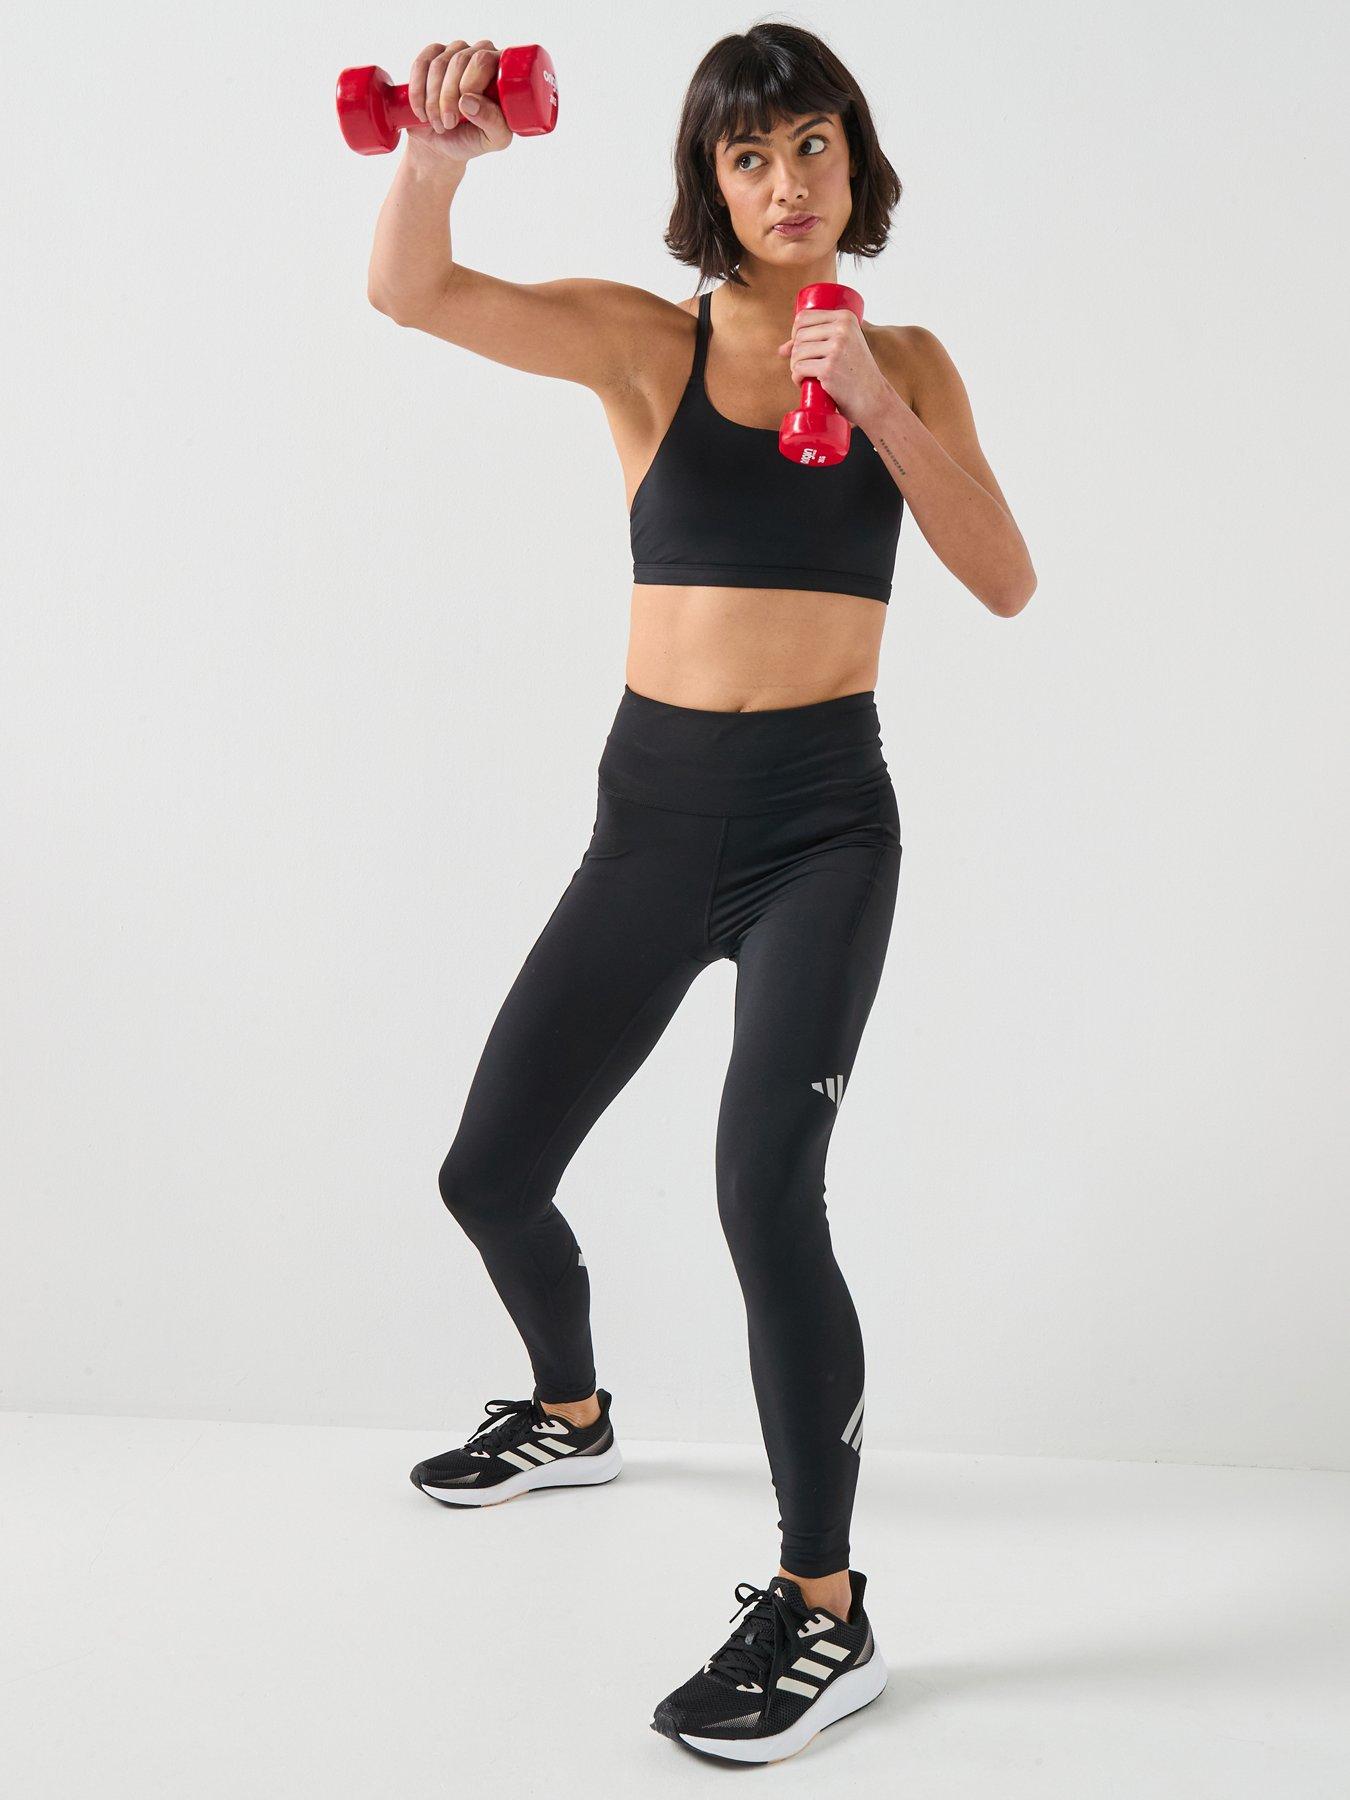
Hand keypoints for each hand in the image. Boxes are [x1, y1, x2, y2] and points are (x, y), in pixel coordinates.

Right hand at [406, 38, 514, 162]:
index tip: (462, 114)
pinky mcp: (432, 56)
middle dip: (449, 96)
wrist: (442, 144)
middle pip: (460, 60)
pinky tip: (421, 111)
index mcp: (501, 70)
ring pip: (438, 64)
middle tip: (448, 123)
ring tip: (438, 123)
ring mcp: (456, 51)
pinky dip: (417, 91)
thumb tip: (468, 100)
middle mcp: (481, 53)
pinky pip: (421, 64)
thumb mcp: (493, 140)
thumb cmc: (473, 139)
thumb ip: (493, 122)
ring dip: (433, 99)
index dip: (468, 85)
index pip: (483, 60)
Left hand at [777, 308, 889, 427]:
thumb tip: (781, 349)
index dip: (795, 333)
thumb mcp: (844, 347)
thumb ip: (818, 341)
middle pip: (799, 335)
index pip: (804, 317)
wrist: (873, 397)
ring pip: (797, 352)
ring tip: (804, 375)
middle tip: (804, 367)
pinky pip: (798, 368)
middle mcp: (842, 329)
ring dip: (795, 366)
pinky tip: (803, 383)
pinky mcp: (829, 368)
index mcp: (845, 317)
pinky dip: (796, 377)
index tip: (800, 347)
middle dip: (795, 353)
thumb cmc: (855, 373)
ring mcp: (836, 348)